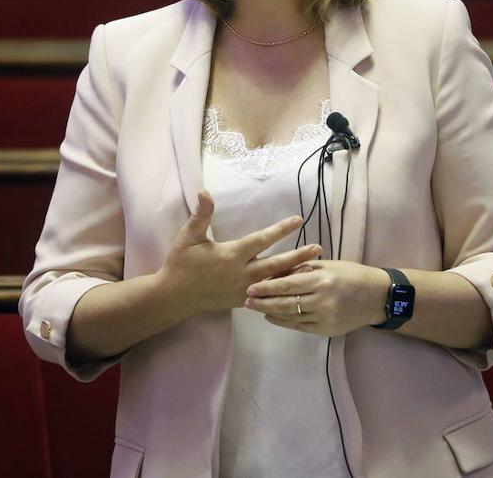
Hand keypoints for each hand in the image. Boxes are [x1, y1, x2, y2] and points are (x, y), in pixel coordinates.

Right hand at [156, 189, 323, 315]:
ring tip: (315, 268)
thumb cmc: (181, 264)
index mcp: (231, 255)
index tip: (299, 220)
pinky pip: (267, 297)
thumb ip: (201, 215)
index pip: (261, 240)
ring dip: (295, 274)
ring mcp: (244, 290)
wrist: (174, 297)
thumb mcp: (188, 237)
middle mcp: (242, 274)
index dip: (281, 230)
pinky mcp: (243, 301)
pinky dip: (282, 291)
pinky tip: (296, 288)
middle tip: (318, 248)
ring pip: (275, 282)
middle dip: (298, 256)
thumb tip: (205, 191)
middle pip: (276, 264)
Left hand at [243, 260, 391, 336]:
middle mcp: (323, 300)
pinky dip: (284, 322)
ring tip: (255, 308)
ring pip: (291, 317)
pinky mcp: (327, 330)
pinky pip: (300, 327)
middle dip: (263, 302)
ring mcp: (325, 318)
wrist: (377, 296)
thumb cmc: (351, 274)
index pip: (288, 284)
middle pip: (286, 303)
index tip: (250, 287)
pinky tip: (272, 316)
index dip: (267, 287)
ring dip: (271, 312)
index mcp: (322, 280)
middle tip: (246, 300)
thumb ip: (302, 269)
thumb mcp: (327, 265)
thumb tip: (275, 273)